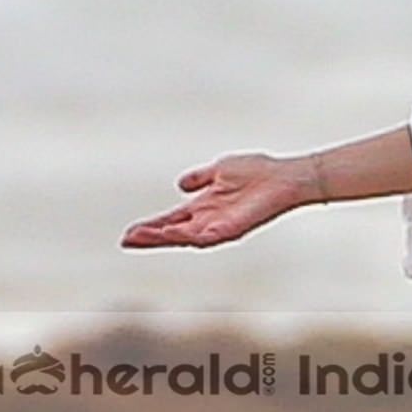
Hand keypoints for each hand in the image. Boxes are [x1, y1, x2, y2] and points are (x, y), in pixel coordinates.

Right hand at [124, 153, 313, 248]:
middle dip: (150, 237)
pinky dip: (187, 235)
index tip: (129, 232)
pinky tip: (171, 232)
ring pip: (185, 238)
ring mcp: (220, 227)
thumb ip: (200, 179)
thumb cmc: (259, 172)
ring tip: (139, 239)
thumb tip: (181, 184)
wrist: (285, 176)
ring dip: (162, 238)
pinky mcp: (232, 229)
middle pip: (173, 233)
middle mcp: (210, 221)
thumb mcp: (220, 170)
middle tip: (126, 241)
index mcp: (204, 207)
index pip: (172, 220)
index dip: (151, 226)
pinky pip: (206, 236)